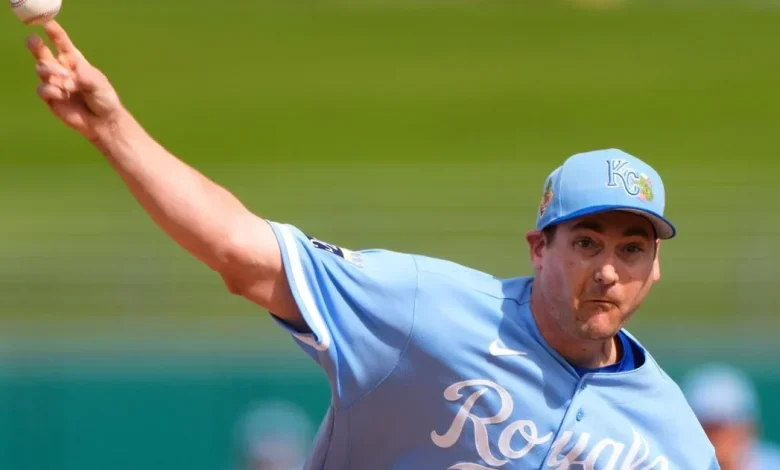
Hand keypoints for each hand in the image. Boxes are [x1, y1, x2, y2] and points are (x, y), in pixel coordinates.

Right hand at [28, 21, 122, 141]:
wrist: (103, 122)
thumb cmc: (104, 99)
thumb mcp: (99, 84)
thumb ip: (86, 76)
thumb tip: (71, 74)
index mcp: (75, 61)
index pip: (62, 44)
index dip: (54, 33)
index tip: (47, 24)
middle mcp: (62, 70)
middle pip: (43, 53)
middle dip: (36, 46)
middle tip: (33, 40)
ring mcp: (55, 83)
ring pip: (41, 69)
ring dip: (49, 71)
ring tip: (65, 80)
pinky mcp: (51, 98)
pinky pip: (43, 89)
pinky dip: (50, 90)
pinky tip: (62, 94)